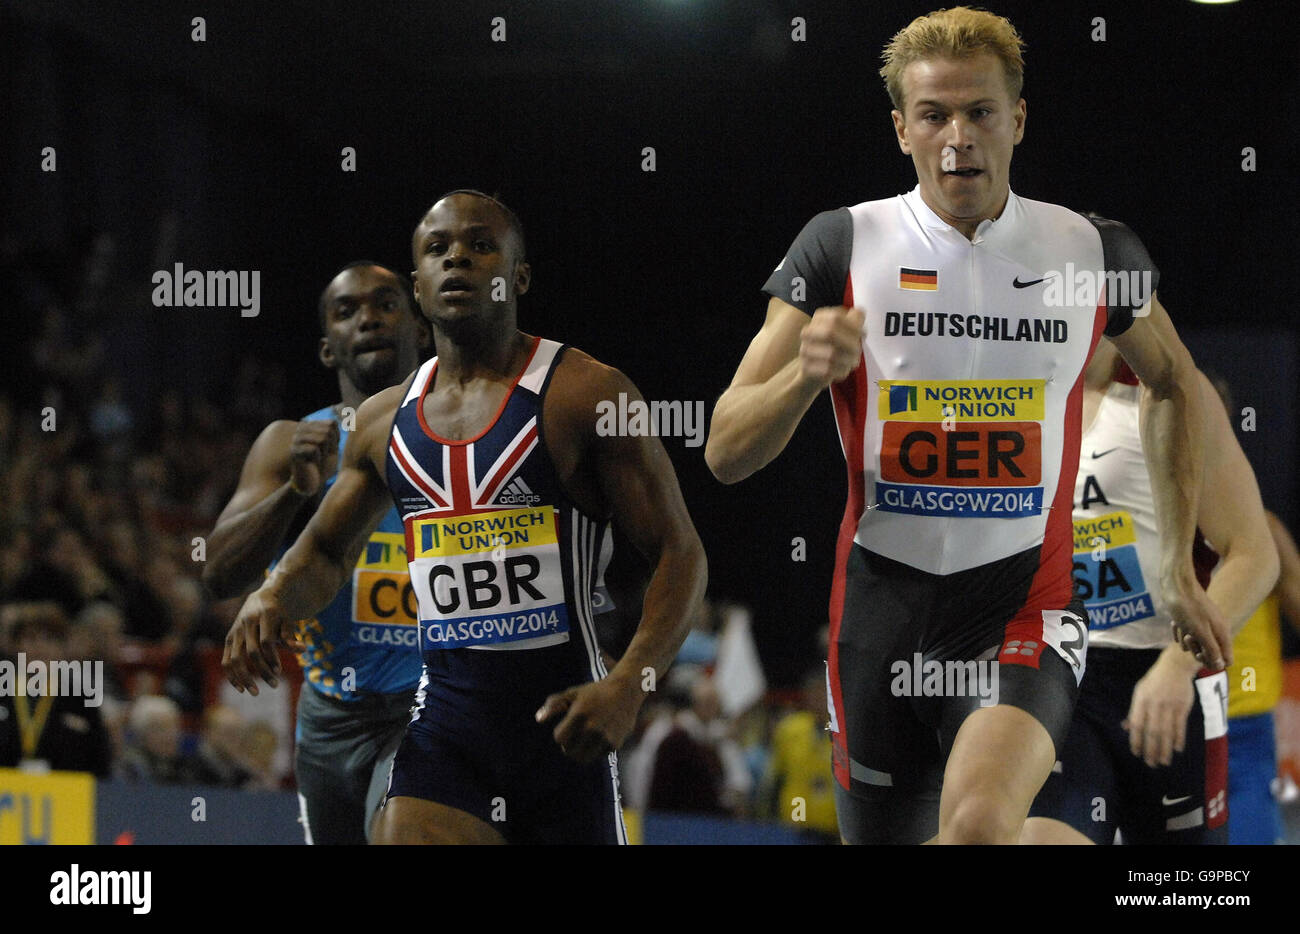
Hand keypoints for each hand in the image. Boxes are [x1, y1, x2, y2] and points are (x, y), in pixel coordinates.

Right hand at [222, 589, 304, 694]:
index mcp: (264, 616)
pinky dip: (232, 676)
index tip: (280, 671)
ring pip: (235, 658)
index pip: (266, 641)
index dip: (272, 658)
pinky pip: (226, 660)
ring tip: (255, 692)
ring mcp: (235, 631)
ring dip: (244, 678)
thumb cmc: (279, 614)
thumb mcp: (288, 622)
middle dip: (262, 671)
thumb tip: (303, 649)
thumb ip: (291, 636)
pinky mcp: (229, 638)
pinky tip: (241, 689)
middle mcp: (247, 622)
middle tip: (275, 686)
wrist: (262, 598)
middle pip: (252, 652)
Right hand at [288, 419, 339, 497]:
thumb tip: (340, 418)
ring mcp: (296, 439)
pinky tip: (312, 464)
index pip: (332, 424)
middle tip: (322, 457)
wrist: (311, 484)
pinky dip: (318, 459)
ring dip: (324, 453)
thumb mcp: (333, 448)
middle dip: (330, 446)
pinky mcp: (294, 450)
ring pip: (322, 439)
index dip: (335, 439)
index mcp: (310, 426)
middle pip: (328, 430)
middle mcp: (301, 429)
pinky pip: (315, 449)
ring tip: (317, 460)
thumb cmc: (323, 466)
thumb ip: (334, 433)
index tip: (328, 450)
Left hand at [535, 674, 643, 762]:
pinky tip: (599, 738)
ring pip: (582, 758)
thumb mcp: (573, 693)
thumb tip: (538, 720)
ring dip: (580, 752)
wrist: (626, 692)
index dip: (560, 734)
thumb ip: (553, 704)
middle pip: (569, 751)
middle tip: (575, 736)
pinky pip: (597, 756)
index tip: (567, 727)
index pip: (559, 738)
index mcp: (579, 714)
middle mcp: (592, 728)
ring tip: (583, 741)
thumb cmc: (595, 692)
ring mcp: (604, 737)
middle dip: (569, 745)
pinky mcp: (614, 744)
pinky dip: (595, 751)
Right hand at [799, 306, 864, 387]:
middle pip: (830, 332)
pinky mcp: (806, 367)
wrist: (813, 369)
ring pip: (830, 353)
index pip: (835, 317)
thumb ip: (855, 318)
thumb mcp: (846, 329)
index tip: (863, 335)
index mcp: (819, 318)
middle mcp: (808, 332)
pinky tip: (845, 370)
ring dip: (847, 359)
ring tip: (853, 362)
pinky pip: (827, 369)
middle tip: (858, 351)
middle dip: (849, 342)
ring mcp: (805, 349)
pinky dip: (840, 370)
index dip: (853, 325)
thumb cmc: (835, 346)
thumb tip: (860, 313)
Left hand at [1122, 646, 1196, 767]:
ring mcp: (1170, 706)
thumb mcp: (1140, 692)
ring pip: (1166, 731)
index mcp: (1141, 700)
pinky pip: (1180, 726)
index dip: (1136, 740)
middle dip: (1151, 749)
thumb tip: (1126, 728)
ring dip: (1165, 749)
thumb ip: (1134, 711)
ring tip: (1163, 761)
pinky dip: (1179, 739)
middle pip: (1152, 731)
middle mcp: (1154, 704)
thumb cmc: (1154, 682)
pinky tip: (1177, 749)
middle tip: (1151, 764)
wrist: (1175, 668)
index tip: (1136, 753)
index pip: (1137, 724)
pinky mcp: (1183, 707)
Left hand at [1165, 578, 1231, 669]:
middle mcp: (1216, 631)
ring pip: (1196, 645)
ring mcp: (1204, 625)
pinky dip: (1180, 631)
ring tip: (1182, 626)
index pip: (1226, 660)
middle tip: (1189, 638)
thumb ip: (1212, 649)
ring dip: (1186, 640)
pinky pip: (1187, 635)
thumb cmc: (1187, 608)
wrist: (1176, 585)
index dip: (1213, 662)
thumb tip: (1221, 666)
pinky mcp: (1192, 621)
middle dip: (1197, 650)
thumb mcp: (1200, 632)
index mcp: (1222, 633)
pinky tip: (1175, 623)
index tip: (1201, 653)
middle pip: (1210, 655)